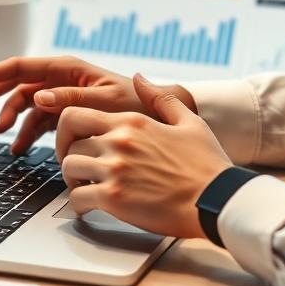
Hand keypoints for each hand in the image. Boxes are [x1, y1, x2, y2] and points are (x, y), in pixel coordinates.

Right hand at [0, 55, 195, 153]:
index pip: (19, 67)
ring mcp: (63, 97)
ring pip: (24, 103)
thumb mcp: (106, 101)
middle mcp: (61, 79)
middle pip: (15, 83)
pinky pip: (38, 121)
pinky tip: (17, 147)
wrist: (161, 118)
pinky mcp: (67, 114)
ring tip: (0, 134)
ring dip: (9, 117)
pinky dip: (25, 132)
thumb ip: (71, 99)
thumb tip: (38, 97)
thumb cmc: (138, 104)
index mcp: (67, 68)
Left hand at [57, 73, 231, 238]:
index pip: (76, 114)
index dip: (67, 130)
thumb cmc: (206, 165)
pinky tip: (90, 207)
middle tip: (77, 167)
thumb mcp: (189, 122)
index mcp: (131, 122)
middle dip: (69, 155)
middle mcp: (118, 142)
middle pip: (69, 142)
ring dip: (73, 180)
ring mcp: (115, 170)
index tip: (73, 141)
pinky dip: (79, 204)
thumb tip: (140, 78)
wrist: (217, 200)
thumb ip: (160, 98)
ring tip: (85, 187)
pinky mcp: (114, 199)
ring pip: (69, 168)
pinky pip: (77, 198)